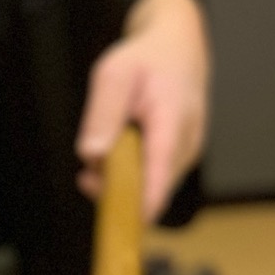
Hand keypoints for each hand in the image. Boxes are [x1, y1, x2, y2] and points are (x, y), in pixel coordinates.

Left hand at [77, 0, 209, 219]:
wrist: (178, 47)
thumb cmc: (146, 58)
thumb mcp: (113, 73)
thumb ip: (101, 115)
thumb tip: (91, 157)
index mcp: (172, 122)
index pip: (159, 175)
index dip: (142, 206)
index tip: (123, 227)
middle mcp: (186, 145)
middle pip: (150, 190)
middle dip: (116, 190)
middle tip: (89, 173)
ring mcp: (186, 155)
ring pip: (149, 187)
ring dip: (121, 180)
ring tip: (107, 148)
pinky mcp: (179, 160)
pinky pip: (152, 179)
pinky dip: (131, 174)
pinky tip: (120, 151)